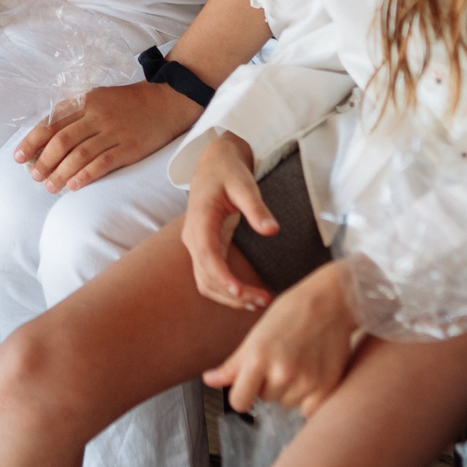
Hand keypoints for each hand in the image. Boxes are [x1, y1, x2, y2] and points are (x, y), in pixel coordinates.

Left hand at [17, 82, 200, 191]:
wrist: (166, 102)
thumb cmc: (127, 103)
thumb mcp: (98, 99)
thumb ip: (74, 114)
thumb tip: (46, 138)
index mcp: (85, 102)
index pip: (51, 122)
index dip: (32, 141)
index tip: (19, 157)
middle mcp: (97, 115)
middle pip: (62, 140)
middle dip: (44, 160)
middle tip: (34, 176)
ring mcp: (114, 132)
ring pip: (79, 154)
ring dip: (60, 172)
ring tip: (49, 186)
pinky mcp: (129, 148)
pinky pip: (103, 163)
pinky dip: (85, 175)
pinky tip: (73, 186)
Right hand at [183, 130, 277, 311]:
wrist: (213, 164)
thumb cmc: (228, 172)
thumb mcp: (244, 184)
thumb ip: (256, 208)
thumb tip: (272, 230)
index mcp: (200, 219)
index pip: (206, 254)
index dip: (221, 276)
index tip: (239, 291)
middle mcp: (193, 237)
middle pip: (206, 276)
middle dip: (232, 294)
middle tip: (264, 300)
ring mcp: (196, 245)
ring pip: (206, 282)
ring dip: (229, 297)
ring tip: (259, 303)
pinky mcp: (204, 249)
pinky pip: (210, 277)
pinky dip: (226, 291)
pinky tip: (247, 297)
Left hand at [204, 261, 354, 415]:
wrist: (331, 300)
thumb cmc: (291, 312)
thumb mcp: (256, 335)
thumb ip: (233, 364)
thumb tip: (209, 381)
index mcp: (257, 357)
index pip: (238, 401)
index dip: (242, 392)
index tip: (250, 383)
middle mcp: (280, 372)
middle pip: (264, 400)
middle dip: (268, 385)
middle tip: (282, 358)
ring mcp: (305, 382)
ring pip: (286, 404)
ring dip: (289, 390)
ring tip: (299, 361)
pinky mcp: (326, 387)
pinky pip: (308, 410)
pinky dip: (309, 398)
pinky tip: (312, 375)